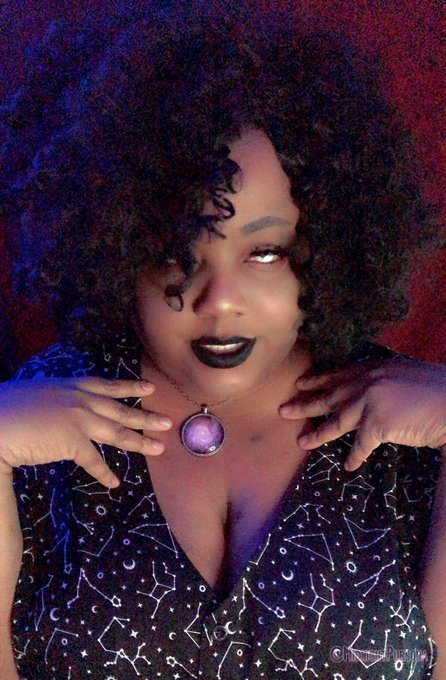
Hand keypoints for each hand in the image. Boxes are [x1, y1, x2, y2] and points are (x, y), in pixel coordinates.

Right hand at [0, 377, 171, 486]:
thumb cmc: (8, 407)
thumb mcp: (39, 393)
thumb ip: (57, 398)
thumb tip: (64, 408)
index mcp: (71, 386)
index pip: (107, 385)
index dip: (130, 387)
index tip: (150, 388)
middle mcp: (79, 399)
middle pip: (120, 410)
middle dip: (146, 417)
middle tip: (168, 422)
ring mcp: (78, 419)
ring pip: (117, 433)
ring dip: (140, 442)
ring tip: (159, 448)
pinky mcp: (72, 441)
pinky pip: (94, 460)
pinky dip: (105, 473)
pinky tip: (115, 482)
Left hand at [279, 356, 445, 470]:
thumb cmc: (435, 391)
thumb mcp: (403, 375)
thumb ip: (382, 382)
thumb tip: (369, 394)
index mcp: (373, 369)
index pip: (338, 375)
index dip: (318, 380)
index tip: (300, 383)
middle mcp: (367, 383)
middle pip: (329, 396)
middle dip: (304, 404)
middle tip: (283, 410)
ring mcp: (370, 402)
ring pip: (336, 421)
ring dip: (317, 434)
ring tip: (301, 441)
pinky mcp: (376, 424)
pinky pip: (360, 445)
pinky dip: (355, 457)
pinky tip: (349, 466)